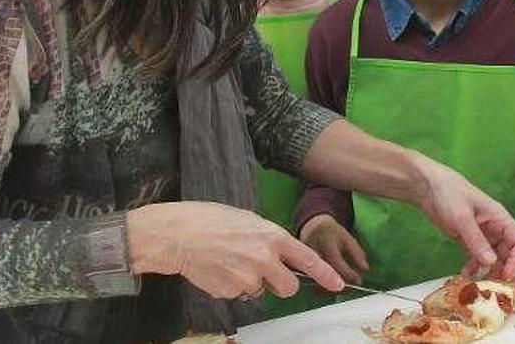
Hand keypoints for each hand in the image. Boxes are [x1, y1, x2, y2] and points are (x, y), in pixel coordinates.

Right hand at [125, 201, 343, 299]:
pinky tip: (218, 269)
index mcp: (272, 236)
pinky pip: (239, 294)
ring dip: (251, 283)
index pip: (307, 259)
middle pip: (288, 287)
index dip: (325, 274)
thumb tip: (282, 256)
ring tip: (230, 262)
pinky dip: (231, 285)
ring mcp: (247, 278)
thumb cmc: (210, 220)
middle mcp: (264, 259)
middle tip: (264, 272)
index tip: (337, 285)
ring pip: (261, 291)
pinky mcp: (230, 291)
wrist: (176, 234)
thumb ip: (269, 240)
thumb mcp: (248, 220)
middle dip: (280, 284)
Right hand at [299, 215, 369, 284]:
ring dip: (331, 288)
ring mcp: (303, 261)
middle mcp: (312, 253)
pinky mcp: (299, 269)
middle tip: (352, 285)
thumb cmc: (333, 234)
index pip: (337, 263)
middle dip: (341, 284)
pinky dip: (323, 286)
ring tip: (342, 285)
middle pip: (326, 275)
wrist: (313, 228)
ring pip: (318, 282)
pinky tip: (331, 285)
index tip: (359, 280)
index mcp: (325, 243)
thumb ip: (357, 253)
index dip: (349, 274)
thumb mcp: (348, 238)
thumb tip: (365, 269)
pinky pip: (312, 282)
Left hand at [414, 161, 514, 281]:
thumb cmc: (448, 194)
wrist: (427, 187)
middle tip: (494, 287)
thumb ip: (477, 241)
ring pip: (494, 258)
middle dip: (504, 270)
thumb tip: (492, 263)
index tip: (507, 276)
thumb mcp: (462, 218)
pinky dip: (475, 267)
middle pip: (509, 253)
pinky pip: (478, 257)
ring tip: (480, 284)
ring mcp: (482, 234)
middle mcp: (495, 227)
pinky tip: (466, 274)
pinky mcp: (469, 239)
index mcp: (500, 218)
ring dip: (489, 271)